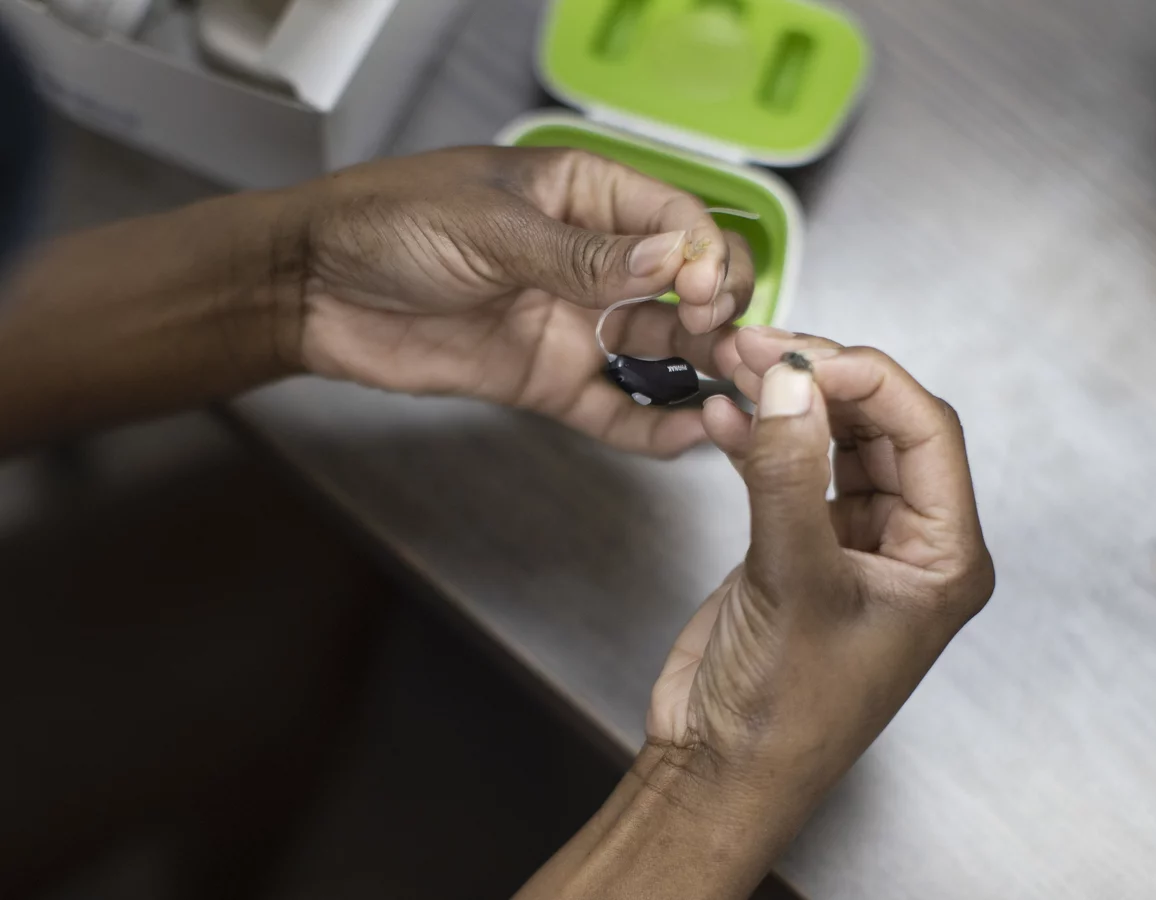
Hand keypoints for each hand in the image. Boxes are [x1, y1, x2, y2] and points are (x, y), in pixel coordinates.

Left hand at [294, 147, 754, 456]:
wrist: (314, 290)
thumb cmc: (390, 224)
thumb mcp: (490, 225)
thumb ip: (581, 253)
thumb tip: (671, 260)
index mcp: (584, 197)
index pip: (675, 223)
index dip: (701, 256)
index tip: (698, 289)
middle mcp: (591, 262)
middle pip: (684, 287)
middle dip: (715, 312)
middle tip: (715, 339)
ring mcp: (573, 325)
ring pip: (660, 350)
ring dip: (700, 369)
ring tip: (730, 394)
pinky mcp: (546, 381)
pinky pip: (612, 407)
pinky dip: (651, 425)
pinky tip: (688, 436)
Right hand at [646, 328, 994, 832]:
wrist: (717, 768)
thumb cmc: (782, 710)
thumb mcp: (794, 583)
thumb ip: (788, 475)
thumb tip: (789, 381)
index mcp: (942, 557)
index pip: (926, 432)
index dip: (869, 381)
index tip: (803, 359)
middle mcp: (905, 544)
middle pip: (880, 426)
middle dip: (823, 380)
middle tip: (762, 347)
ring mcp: (848, 543)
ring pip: (831, 440)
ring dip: (787, 402)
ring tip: (736, 364)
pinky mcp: (795, 546)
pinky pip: (786, 471)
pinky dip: (757, 438)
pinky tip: (725, 414)